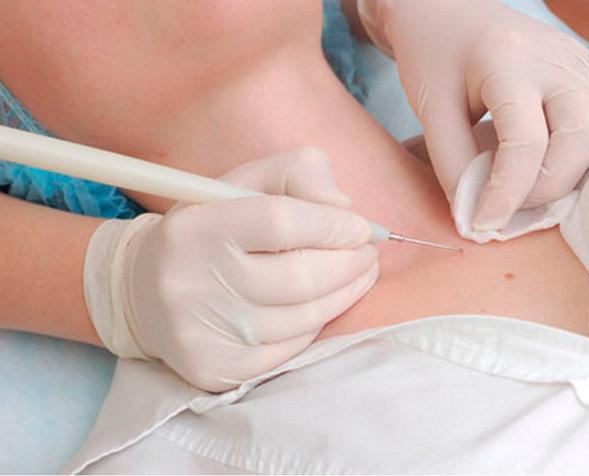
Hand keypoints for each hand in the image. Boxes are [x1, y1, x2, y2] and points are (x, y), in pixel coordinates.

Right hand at [84, 147, 378, 391]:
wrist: (144, 291)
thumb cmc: (209, 229)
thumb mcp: (243, 183)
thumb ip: (297, 173)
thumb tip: (343, 210)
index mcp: (195, 227)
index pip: (280, 221)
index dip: (332, 225)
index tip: (361, 228)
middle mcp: (190, 282)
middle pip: (299, 278)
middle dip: (350, 265)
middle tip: (368, 255)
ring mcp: (201, 333)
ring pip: (302, 318)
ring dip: (344, 295)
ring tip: (357, 275)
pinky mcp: (213, 369)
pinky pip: (290, 349)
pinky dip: (315, 325)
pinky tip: (320, 305)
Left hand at [359, 0, 588, 229]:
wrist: (451, 14)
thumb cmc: (433, 57)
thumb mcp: (431, 110)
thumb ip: (452, 165)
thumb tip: (477, 217)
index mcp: (508, 61)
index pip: (525, 142)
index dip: (506, 194)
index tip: (482, 223)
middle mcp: (558, 59)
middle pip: (583, 136)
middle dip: (548, 185)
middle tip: (507, 203)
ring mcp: (581, 64)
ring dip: (568, 175)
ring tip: (523, 189)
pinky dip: (580, 157)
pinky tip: (546, 168)